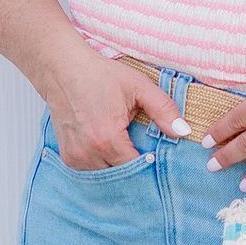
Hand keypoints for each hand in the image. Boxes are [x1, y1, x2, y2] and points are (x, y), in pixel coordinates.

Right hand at [46, 40, 191, 169]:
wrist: (62, 69)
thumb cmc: (98, 75)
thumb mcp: (138, 87)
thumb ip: (164, 110)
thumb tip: (183, 131)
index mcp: (108, 138)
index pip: (137, 168)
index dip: (149, 164)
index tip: (155, 154)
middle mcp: (89, 152)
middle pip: (122, 175)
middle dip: (134, 167)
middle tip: (143, 152)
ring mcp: (75, 156)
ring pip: (106, 175)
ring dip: (117, 166)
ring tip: (125, 148)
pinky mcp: (67, 156)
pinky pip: (91, 171)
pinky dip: (102, 164)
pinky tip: (108, 149)